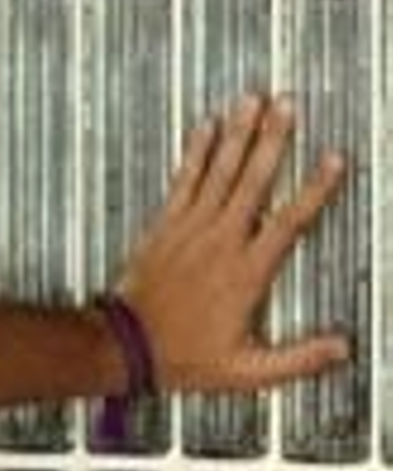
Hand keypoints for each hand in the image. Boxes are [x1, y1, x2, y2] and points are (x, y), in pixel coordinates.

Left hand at [113, 94, 350, 392]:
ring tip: (253, 99)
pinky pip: (182, 181)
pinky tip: (207, 125)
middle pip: (254, 182)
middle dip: (273, 140)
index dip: (315, 188)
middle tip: (289, 103)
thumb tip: (345, 347)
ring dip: (238, 135)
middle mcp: (221, 242)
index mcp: (248, 272)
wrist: (125, 346)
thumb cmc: (185, 358)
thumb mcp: (248, 370)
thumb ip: (299, 359)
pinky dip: (195, 152)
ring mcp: (190, 229)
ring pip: (219, 173)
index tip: (335, 158)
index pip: (291, 221)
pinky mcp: (164, 226)